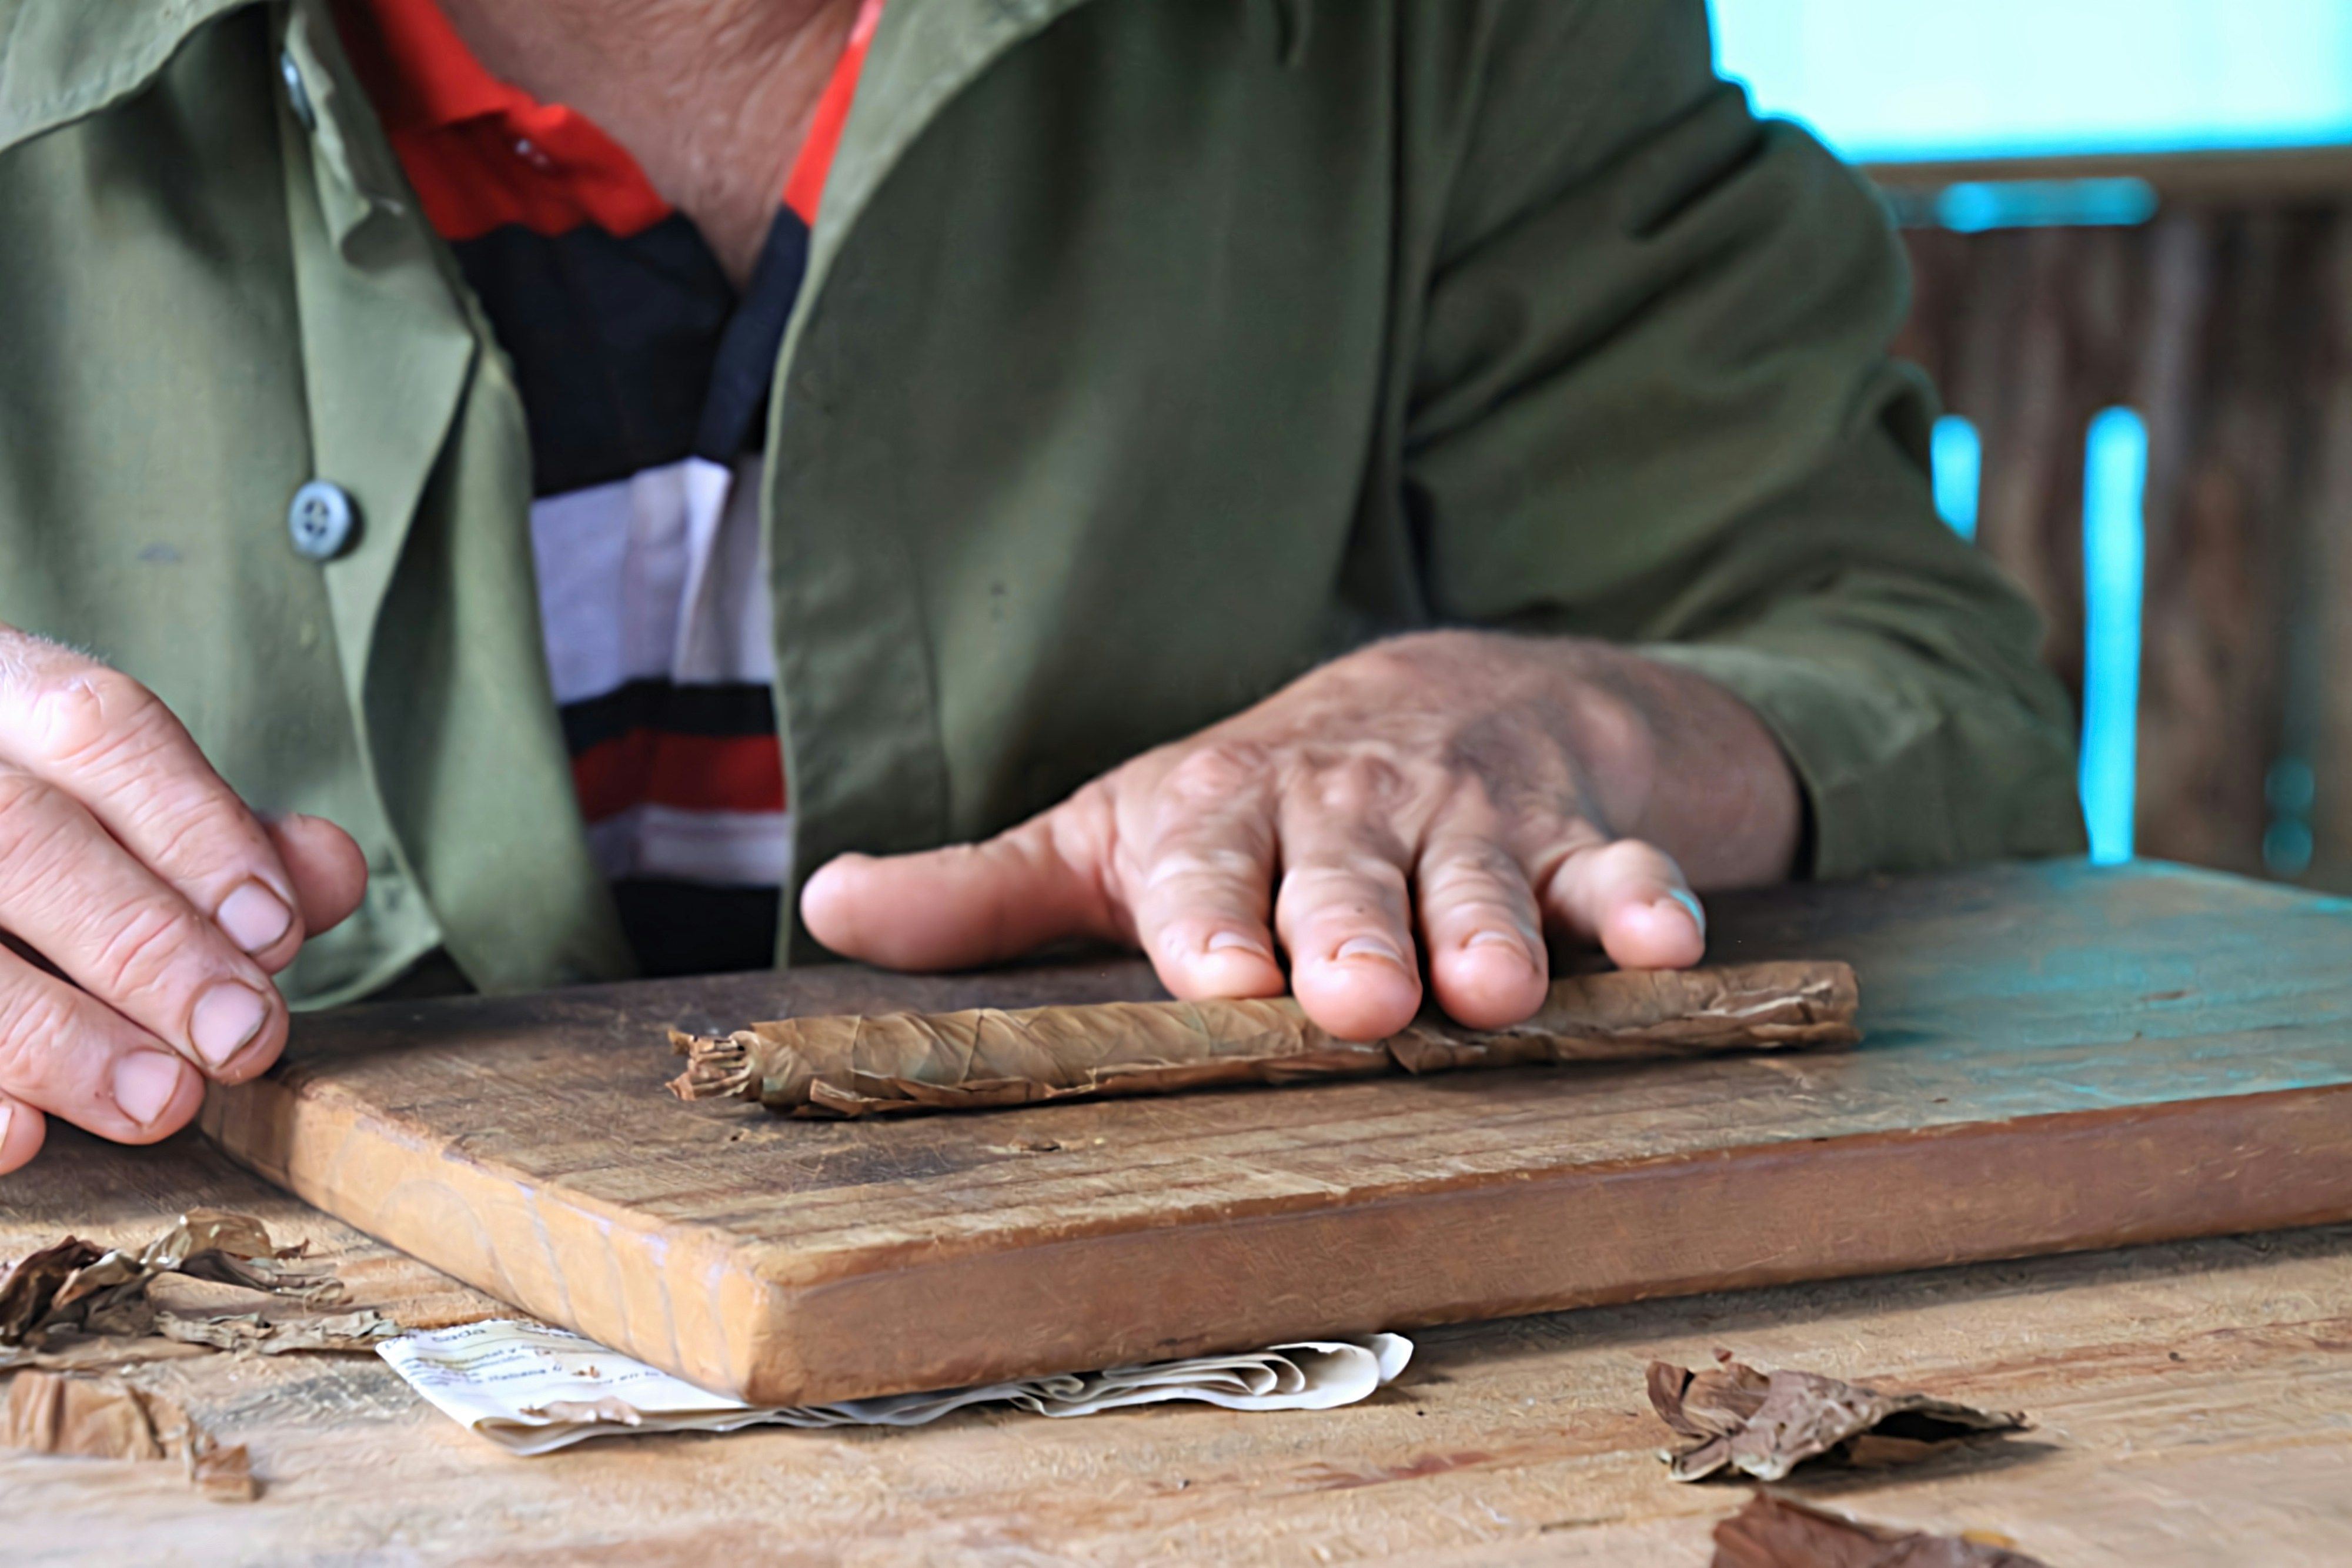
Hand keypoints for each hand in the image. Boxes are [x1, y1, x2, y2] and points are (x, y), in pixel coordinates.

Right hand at [0, 631, 367, 1174]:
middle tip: (242, 1036)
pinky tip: (18, 1135)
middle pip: (20, 833)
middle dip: (143, 943)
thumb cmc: (25, 828)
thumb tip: (331, 871)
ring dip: (51, 1031)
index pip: (100, 728)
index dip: (197, 829)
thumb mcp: (103, 800)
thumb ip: (213, 838)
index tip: (278, 932)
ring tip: (161, 1100)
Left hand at [803, 630, 1799, 1040]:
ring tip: (1502, 993)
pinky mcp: (1569, 834)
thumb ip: (988, 888)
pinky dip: (1644, 901)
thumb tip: (828, 905)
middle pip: (1349, 879)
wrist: (1439, 695)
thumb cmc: (1253, 802)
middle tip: (1361, 998)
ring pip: (1484, 878)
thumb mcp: (1117, 830)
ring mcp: (1465, 823)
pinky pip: (1616, 867)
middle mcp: (1345, 815)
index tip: (1216, 978)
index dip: (1211, 919)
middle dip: (1355, 934)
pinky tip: (1670, 947)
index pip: (1207, 865)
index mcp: (1223, 814)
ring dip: (1495, 928)